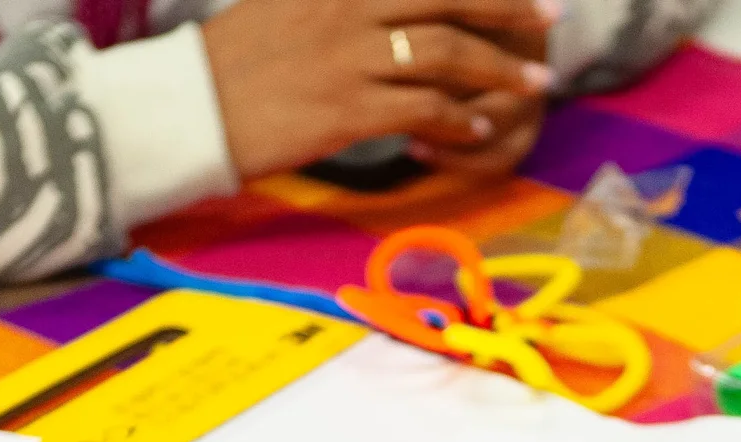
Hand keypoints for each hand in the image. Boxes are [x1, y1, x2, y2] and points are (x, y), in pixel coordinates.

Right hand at [203, 0, 557, 181]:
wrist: (189, 110)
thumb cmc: (236, 60)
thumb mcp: (289, 1)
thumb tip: (397, 3)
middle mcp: (347, 5)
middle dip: (510, 5)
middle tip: (551, 17)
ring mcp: (349, 55)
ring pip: (446, 53)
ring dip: (499, 70)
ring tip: (531, 86)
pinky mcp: (347, 108)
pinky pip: (424, 110)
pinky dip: (459, 120)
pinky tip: (477, 130)